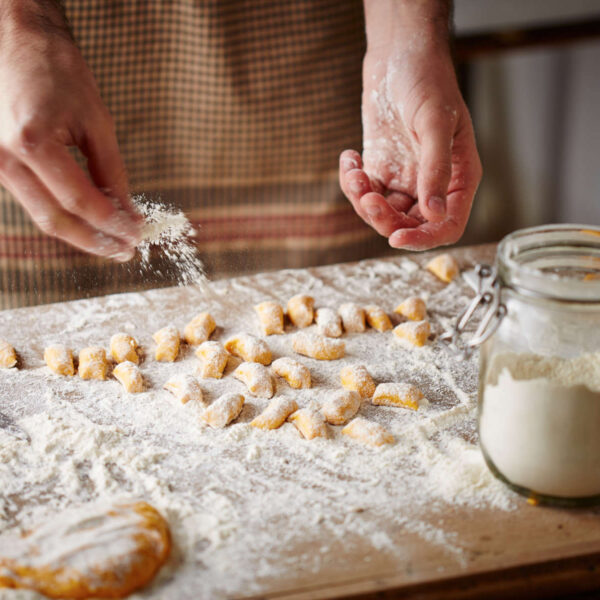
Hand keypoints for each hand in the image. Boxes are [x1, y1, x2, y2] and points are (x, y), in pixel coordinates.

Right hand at [0, 2, 140, 259]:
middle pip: (55, 220)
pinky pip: (35, 202)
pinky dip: (66, 216)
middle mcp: (5, 157)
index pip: (80, 201)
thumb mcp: (97, 122)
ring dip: (81, 233)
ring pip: (43, 216)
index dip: (112, 224)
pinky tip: (92, 222)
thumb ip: (112, 173)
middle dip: (95, 241)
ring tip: (115, 242)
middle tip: (127, 251)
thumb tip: (128, 213)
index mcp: (32, 142)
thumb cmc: (59, 72)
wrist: (16, 41)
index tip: (138, 236)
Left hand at [340, 6, 481, 250]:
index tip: (396, 238)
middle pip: (409, 225)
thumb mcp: (435, 124)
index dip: (424, 239)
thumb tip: (434, 214)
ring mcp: (405, 179)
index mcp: (459, 178)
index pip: (447, 225)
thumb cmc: (428, 81)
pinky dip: (352, 183)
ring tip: (355, 171)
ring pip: (382, 213)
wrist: (399, 56)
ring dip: (363, 200)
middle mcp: (433, 184)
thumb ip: (436, 170)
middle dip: (383, 218)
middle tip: (368, 196)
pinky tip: (349, 157)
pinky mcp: (382, 169)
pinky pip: (365, 193)